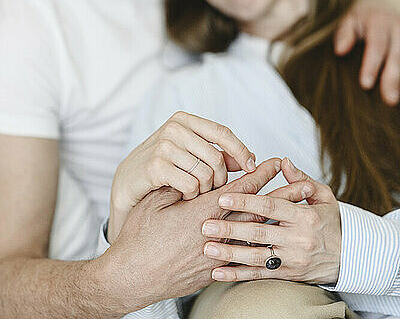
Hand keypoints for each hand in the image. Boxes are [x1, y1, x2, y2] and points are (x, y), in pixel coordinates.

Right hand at [100, 159, 281, 313]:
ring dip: (278, 222)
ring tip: (298, 214)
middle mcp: (214, 234)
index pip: (239, 189)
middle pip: (256, 212)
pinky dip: (261, 249)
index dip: (260, 174)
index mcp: (201, 212)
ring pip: (255, 236)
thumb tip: (195, 170)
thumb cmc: (139, 237)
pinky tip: (274, 245)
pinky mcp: (212, 274)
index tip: (276, 162)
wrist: (131, 277)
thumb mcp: (155, 201)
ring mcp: (216, 257)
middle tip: (305, 184)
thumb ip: (179, 183)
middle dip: (282, 196)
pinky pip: (243, 261)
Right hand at [109, 111, 255, 241]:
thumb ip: (217, 154)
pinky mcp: (155, 166)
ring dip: (205, 190)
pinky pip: (190, 184)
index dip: (240, 150)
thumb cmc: (162, 169)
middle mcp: (174, 128)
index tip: (252, 167)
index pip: (222, 132)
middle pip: (216, 157)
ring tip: (195, 193)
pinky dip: (191, 195)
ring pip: (205, 173)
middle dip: (220, 179)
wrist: (126, 184)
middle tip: (212, 190)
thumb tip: (250, 158)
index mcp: (184, 120)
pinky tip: (184, 196)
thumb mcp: (189, 155)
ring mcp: (163, 145)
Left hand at [202, 158, 340, 284]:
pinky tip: (218, 273)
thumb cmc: (332, 222)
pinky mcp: (288, 276)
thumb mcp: (323, 196)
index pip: (271, 206)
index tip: (223, 197)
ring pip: (256, 257)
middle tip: (206, 225)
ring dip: (230, 254)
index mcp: (305, 216)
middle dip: (230, 228)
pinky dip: (238, 276)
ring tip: (208, 248)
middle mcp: (298, 239)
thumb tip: (283, 162)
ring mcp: (292, 260)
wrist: (350, 257)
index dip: (246, 201)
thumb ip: (300, 179)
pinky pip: (259, 276)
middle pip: (259, 233)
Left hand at [334, 0, 399, 104]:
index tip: (365, 84)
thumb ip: (344, 33)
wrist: (381, 7)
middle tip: (389, 99)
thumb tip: (340, 50)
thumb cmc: (361, 19)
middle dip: (393, 77)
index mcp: (379, 21)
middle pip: (397, 55)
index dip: (371, 65)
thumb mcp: (349, 20)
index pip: (376, 45)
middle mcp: (397, 27)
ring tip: (396, 99)